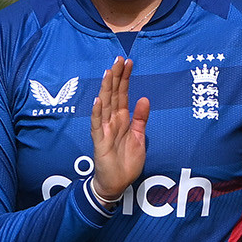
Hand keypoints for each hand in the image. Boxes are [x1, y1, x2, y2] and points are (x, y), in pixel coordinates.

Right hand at [90, 56, 148, 203]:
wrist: (117, 182)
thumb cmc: (126, 161)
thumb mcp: (139, 137)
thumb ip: (140, 118)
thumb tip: (144, 98)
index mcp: (122, 119)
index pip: (123, 94)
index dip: (125, 78)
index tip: (128, 62)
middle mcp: (112, 121)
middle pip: (114, 94)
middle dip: (116, 76)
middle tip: (119, 59)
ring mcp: (104, 129)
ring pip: (105, 105)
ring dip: (107, 88)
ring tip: (109, 72)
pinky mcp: (99, 141)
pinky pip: (97, 125)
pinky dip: (98, 113)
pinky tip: (98, 101)